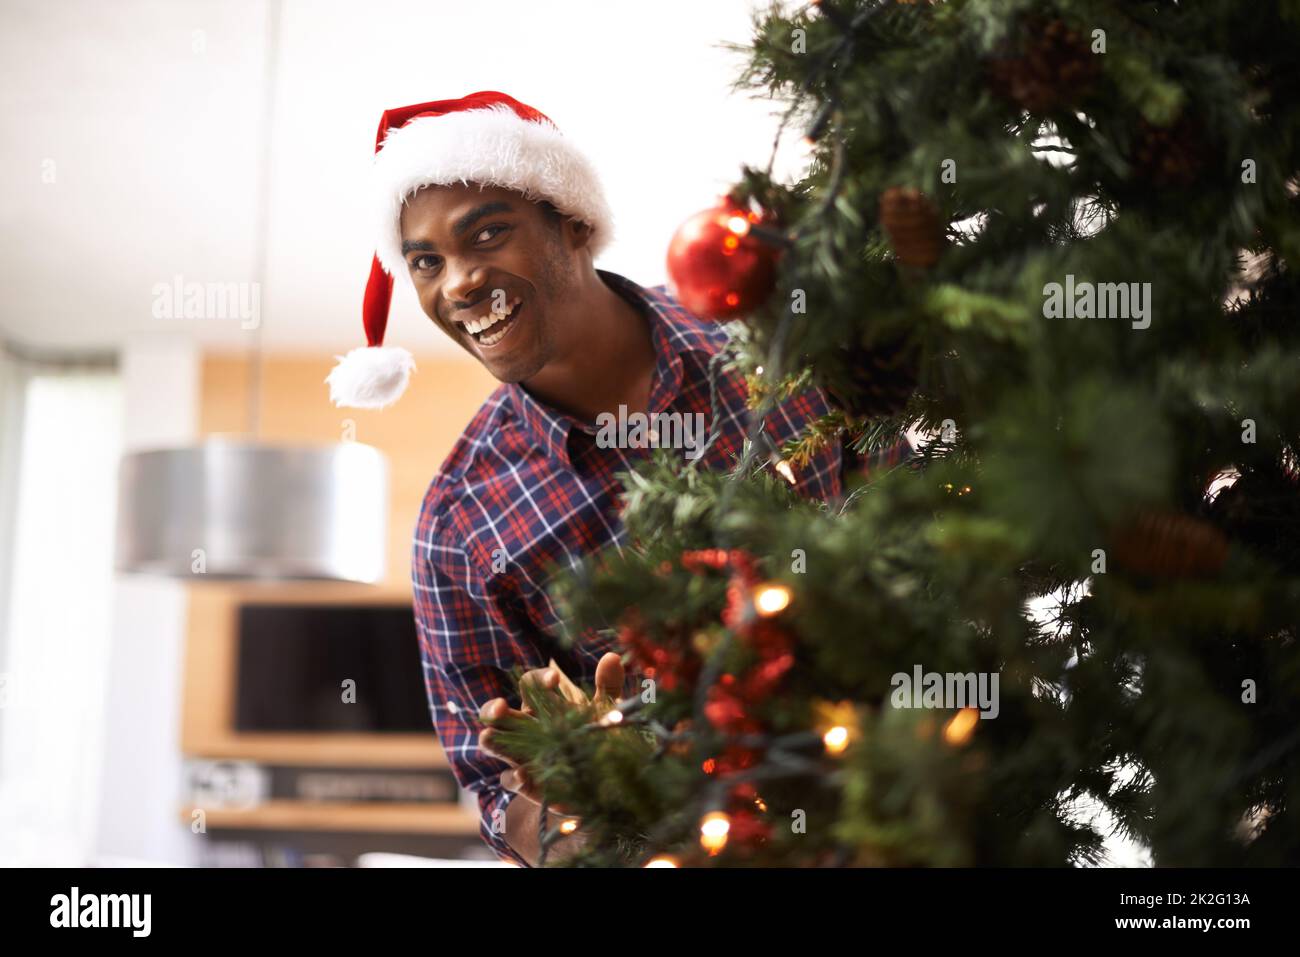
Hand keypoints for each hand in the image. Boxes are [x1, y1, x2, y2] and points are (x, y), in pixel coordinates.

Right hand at [478, 652, 624, 811]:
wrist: (601, 782)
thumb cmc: (596, 738)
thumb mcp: (604, 711)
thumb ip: (607, 686)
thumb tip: (612, 656)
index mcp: (541, 706)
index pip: (529, 683)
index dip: (538, 679)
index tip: (554, 681)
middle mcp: (526, 728)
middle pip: (498, 713)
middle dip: (494, 708)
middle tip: (501, 707)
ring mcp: (522, 755)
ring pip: (492, 743)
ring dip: (489, 739)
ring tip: (489, 736)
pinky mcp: (526, 783)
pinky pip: (510, 779)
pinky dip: (513, 777)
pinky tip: (522, 774)